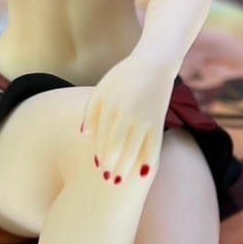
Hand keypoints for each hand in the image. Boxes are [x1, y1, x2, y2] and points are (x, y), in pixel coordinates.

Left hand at [82, 55, 175, 184]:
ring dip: (126, 168)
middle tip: (107, 181)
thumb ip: (91, 111)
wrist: (153, 62)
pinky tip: (145, 174)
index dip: (99, 154)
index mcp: (109, 106)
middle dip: (111, 166)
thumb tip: (84, 135)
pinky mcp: (158, 119)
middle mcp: (125, 114)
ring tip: (120, 182)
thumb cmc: (123, 76)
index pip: (101, 137)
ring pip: (133, 150)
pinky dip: (150, 160)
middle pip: (116, 147)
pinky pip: (154, 145)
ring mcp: (143, 118)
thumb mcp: (101, 89)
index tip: (98, 167)